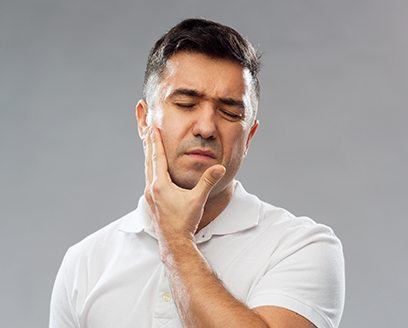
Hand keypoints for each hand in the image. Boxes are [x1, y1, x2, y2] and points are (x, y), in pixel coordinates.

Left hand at [143, 126, 225, 241]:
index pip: (157, 158)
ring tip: (149, 146)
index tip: (152, 128)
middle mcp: (151, 189)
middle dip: (149, 145)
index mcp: (160, 185)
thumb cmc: (185, 222)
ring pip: (147, 170)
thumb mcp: (198, 200)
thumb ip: (208, 182)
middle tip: (148, 131)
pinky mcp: (151, 202)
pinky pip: (149, 179)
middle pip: (149, 161)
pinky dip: (150, 169)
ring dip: (149, 157)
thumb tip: (220, 168)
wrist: (174, 242)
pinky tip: (153, 170)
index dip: (155, 142)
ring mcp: (149, 196)